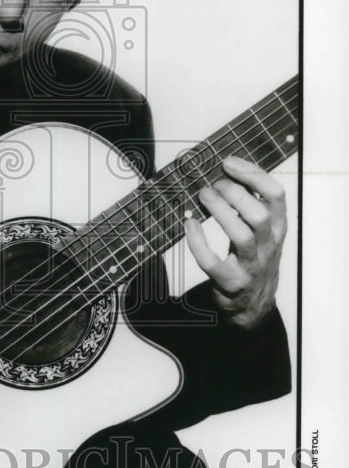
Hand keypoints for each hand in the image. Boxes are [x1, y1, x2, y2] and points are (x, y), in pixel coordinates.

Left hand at [184, 156, 286, 330]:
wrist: (252, 304)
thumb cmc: (253, 257)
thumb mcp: (262, 231)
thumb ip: (251, 203)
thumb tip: (226, 169)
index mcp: (278, 227)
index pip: (276, 195)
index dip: (253, 174)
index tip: (229, 162)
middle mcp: (268, 245)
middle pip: (260, 215)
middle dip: (235, 194)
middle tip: (214, 184)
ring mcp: (251, 266)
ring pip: (242, 236)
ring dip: (220, 213)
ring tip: (203, 196)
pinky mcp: (231, 283)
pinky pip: (213, 263)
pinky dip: (199, 243)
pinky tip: (189, 225)